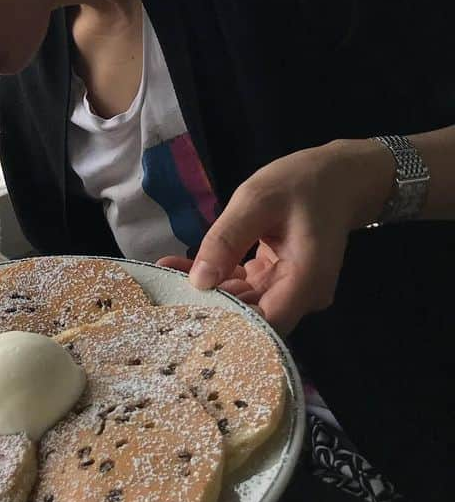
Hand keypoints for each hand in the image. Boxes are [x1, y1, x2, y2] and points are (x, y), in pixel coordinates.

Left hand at [157, 140, 392, 335]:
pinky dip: (217, 278)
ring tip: (164, 278)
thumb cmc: (302, 183)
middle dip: (208, 306)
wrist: (339, 176)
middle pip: (251, 316)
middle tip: (163, 295)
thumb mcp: (256, 202)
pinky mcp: (280, 279)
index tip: (185, 315)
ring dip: (207, 291)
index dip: (225, 325)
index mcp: (305, 281)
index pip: (263, 325)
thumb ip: (226, 241)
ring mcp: (292, 290)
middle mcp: (302, 296)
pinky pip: (245, 286)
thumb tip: (198, 282)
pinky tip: (180, 267)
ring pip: (244, 302)